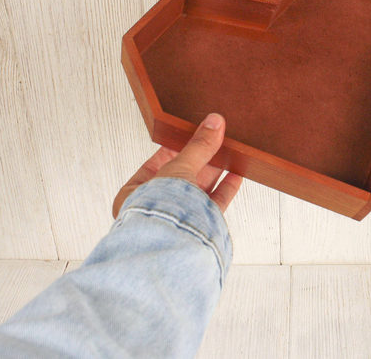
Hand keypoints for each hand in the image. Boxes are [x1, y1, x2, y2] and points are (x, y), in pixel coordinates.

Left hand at [112, 113, 242, 217]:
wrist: (171, 247)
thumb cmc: (158, 214)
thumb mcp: (178, 167)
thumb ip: (198, 146)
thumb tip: (214, 123)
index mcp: (134, 195)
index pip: (155, 165)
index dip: (173, 148)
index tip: (190, 133)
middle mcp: (155, 210)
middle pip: (181, 177)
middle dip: (199, 158)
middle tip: (214, 138)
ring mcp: (178, 220)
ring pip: (199, 190)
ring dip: (214, 171)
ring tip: (229, 152)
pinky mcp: (199, 230)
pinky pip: (214, 205)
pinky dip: (226, 189)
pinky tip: (236, 175)